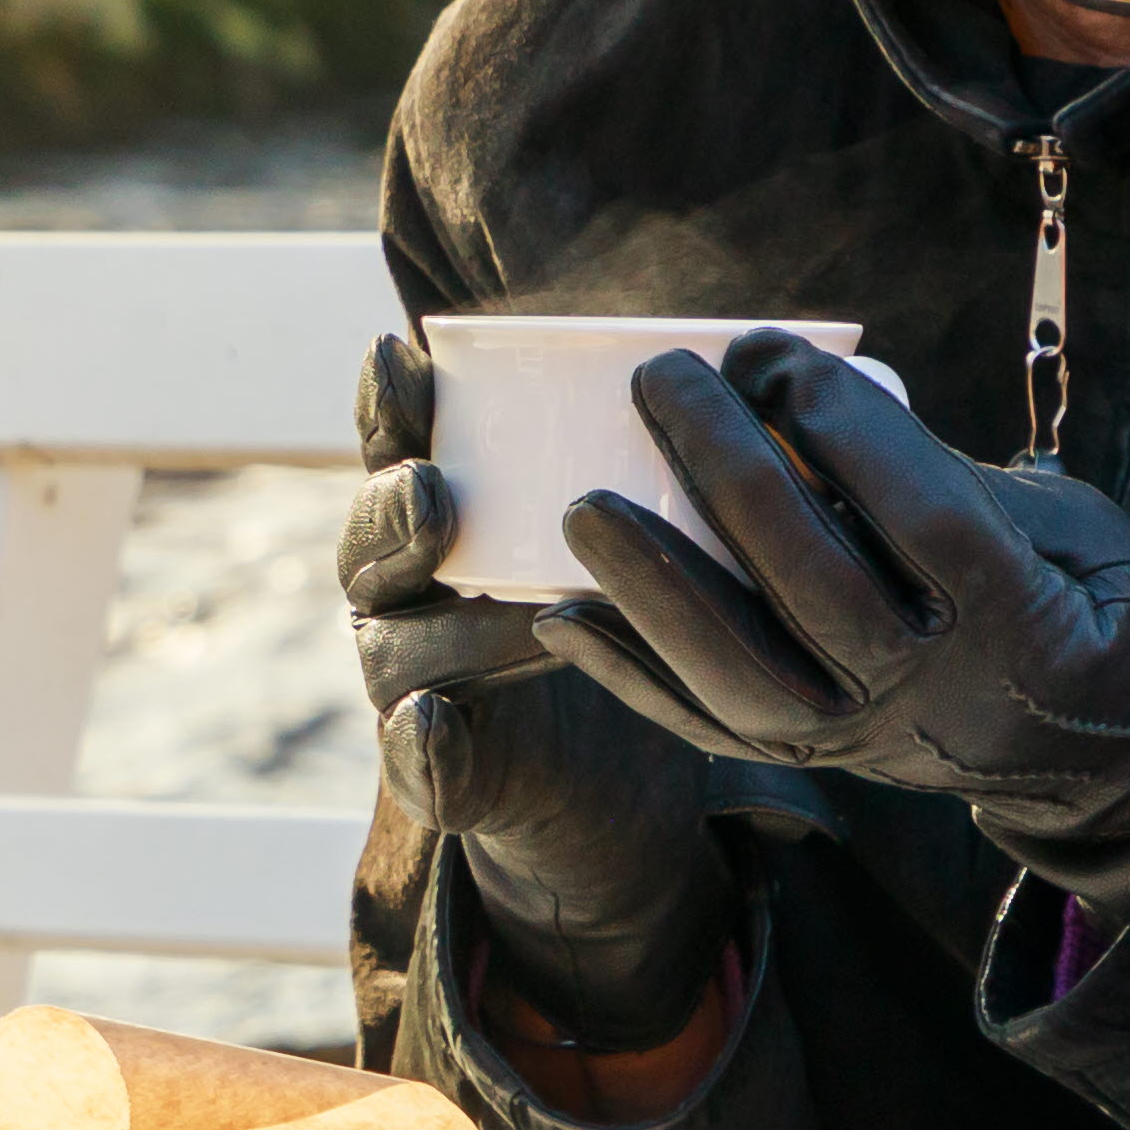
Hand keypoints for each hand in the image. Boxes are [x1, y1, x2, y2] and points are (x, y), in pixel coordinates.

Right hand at [343, 332, 734, 1049]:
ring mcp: (413, 677)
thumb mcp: (646, 523)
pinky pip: (410, 758)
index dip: (386, 402)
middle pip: (373, 541)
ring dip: (447, 626)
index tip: (407, 357)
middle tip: (435, 492)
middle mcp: (408, 587)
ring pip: (396, 645)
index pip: (393, 442)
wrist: (613, 775)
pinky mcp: (440, 765)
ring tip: (512, 615)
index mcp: (442, 508)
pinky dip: (416, 744)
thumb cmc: (632, 609)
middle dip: (394, 512)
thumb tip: (755, 355)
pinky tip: (435, 722)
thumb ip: (652, 450)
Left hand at [539, 330, 1129, 910]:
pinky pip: (711, 728)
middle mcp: (936, 688)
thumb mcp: (1070, 526)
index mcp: (1024, 616)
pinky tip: (561, 620)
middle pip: (811, 581)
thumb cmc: (1104, 601)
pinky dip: (631, 676)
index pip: (921, 516)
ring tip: (584, 502)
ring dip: (654, 583)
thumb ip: (949, 479)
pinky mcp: (826, 762)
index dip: (843, 428)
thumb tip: (812, 411)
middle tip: (665, 379)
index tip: (779, 353)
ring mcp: (871, 737)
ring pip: (743, 672)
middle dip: (724, 470)